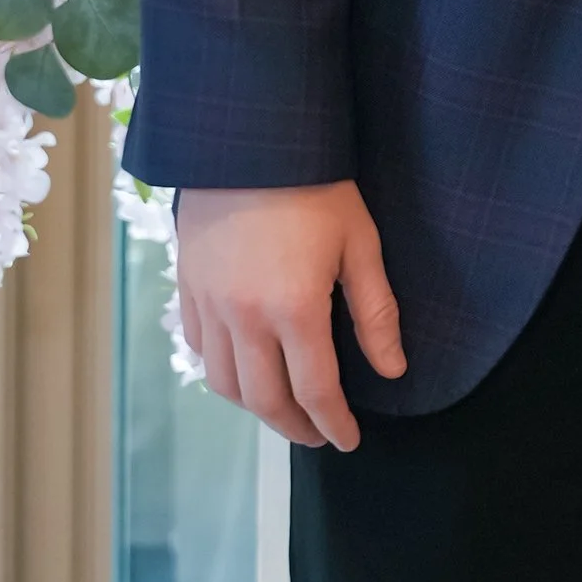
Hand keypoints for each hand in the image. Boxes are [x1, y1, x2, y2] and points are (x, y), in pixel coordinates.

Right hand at [175, 182, 403, 452]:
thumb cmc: (317, 187)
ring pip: (224, 383)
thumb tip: (392, 369)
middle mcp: (245, 317)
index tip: (348, 440)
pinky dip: (221, 371)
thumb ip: (376, 313)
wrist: (251, 141)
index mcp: (294, 309)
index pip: (316, 391)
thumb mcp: (361, 245)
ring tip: (283, 410)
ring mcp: (210, 304)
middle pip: (265, 400)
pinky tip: (243, 370)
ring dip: (256, 407)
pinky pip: (199, 348)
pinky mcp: (188, 287)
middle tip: (318, 436)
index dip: (333, 424)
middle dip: (295, 428)